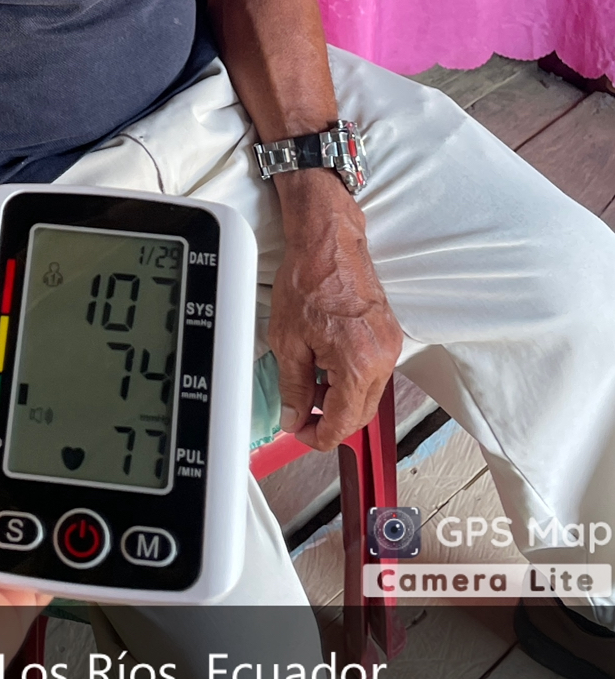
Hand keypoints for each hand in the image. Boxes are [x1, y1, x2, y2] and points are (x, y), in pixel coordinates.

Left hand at [266, 171, 401, 451]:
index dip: (317, 436)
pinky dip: (351, 379)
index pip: (343, 424)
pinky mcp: (389, 334)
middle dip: (330, 421)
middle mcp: (382, 360)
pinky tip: (326, 368)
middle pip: (360, 415)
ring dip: (341, 400)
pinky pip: (373, 373)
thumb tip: (294, 416)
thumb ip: (292, 387)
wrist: (328, 243)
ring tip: (309, 388)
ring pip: (368, 395)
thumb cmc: (308, 280)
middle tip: (300, 415)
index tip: (299, 432)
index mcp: (358, 366)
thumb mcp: (287, 341)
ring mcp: (390, 347)